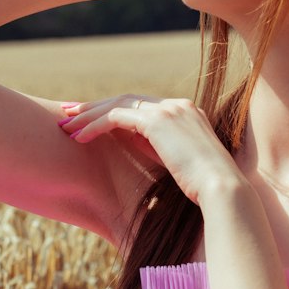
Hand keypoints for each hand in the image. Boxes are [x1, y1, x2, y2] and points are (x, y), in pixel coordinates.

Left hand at [59, 95, 244, 206]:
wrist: (222, 189)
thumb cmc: (206, 188)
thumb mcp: (182, 165)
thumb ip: (163, 151)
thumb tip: (140, 152)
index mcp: (186, 113)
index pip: (143, 105)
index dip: (115, 110)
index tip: (93, 120)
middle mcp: (178, 105)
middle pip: (127, 99)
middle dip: (96, 106)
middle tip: (70, 113)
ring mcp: (169, 110)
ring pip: (118, 104)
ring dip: (89, 114)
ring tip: (66, 125)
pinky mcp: (158, 122)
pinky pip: (116, 117)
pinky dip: (95, 125)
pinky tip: (79, 137)